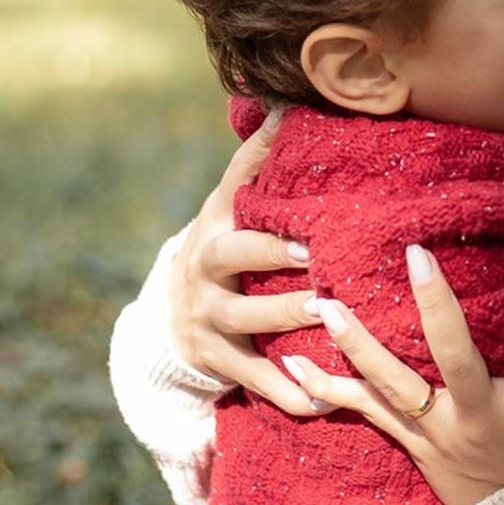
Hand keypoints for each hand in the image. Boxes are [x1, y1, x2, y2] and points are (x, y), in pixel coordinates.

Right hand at [168, 109, 322, 414]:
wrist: (175, 310)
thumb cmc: (226, 238)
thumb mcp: (231, 198)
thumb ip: (259, 156)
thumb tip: (287, 102)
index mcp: (218, 225)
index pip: (238, 211)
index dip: (268, 217)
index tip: (307, 227)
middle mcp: (207, 271)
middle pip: (234, 262)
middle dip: (272, 263)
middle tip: (317, 267)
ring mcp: (209, 320)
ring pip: (246, 323)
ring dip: (286, 323)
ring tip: (327, 320)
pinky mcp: (220, 362)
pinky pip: (253, 380)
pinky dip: (286, 392)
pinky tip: (320, 402)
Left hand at [278, 248, 503, 504]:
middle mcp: (479, 418)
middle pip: (455, 360)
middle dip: (436, 307)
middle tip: (416, 256)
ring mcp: (439, 434)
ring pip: (395, 387)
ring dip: (359, 345)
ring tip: (328, 305)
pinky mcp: (411, 444)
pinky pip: (367, 414)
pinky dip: (328, 390)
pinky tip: (294, 364)